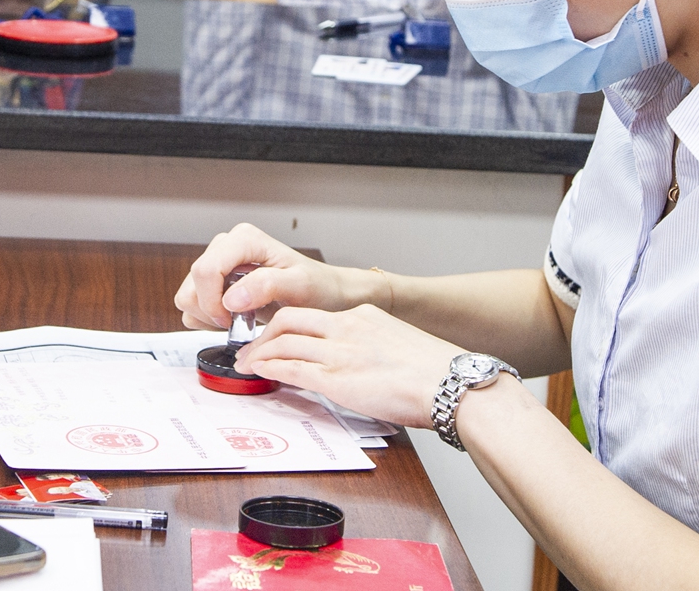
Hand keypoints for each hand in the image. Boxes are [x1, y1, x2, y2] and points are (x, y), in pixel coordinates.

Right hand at [174, 222, 369, 331]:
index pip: (206, 270)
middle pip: (193, 284)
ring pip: (187, 295)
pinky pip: (192, 304)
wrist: (324, 295)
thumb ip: (267, 286)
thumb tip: (231, 298)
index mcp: (245, 240)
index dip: (213, 301)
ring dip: (209, 316)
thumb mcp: (299, 286)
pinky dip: (208, 319)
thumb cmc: (316, 287)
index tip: (234, 319)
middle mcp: (227, 246)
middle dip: (212, 311)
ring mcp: (218, 263)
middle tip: (240, 322)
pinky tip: (234, 318)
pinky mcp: (213, 282)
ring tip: (240, 319)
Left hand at [236, 304, 465, 429]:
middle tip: (251, 347)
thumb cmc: (437, 373)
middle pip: (289, 319)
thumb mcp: (400, 345)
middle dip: (264, 333)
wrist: (452, 384)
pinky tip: (261, 374)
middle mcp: (348, 328)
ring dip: (259, 353)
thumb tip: (361, 367)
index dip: (288, 324)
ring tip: (246, 364)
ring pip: (284, 343)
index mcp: (364, 317)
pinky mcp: (337, 379)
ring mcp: (340, 353)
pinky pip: (292, 369)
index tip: (278, 335)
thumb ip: (374, 349)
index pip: (315, 314)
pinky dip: (271, 369)